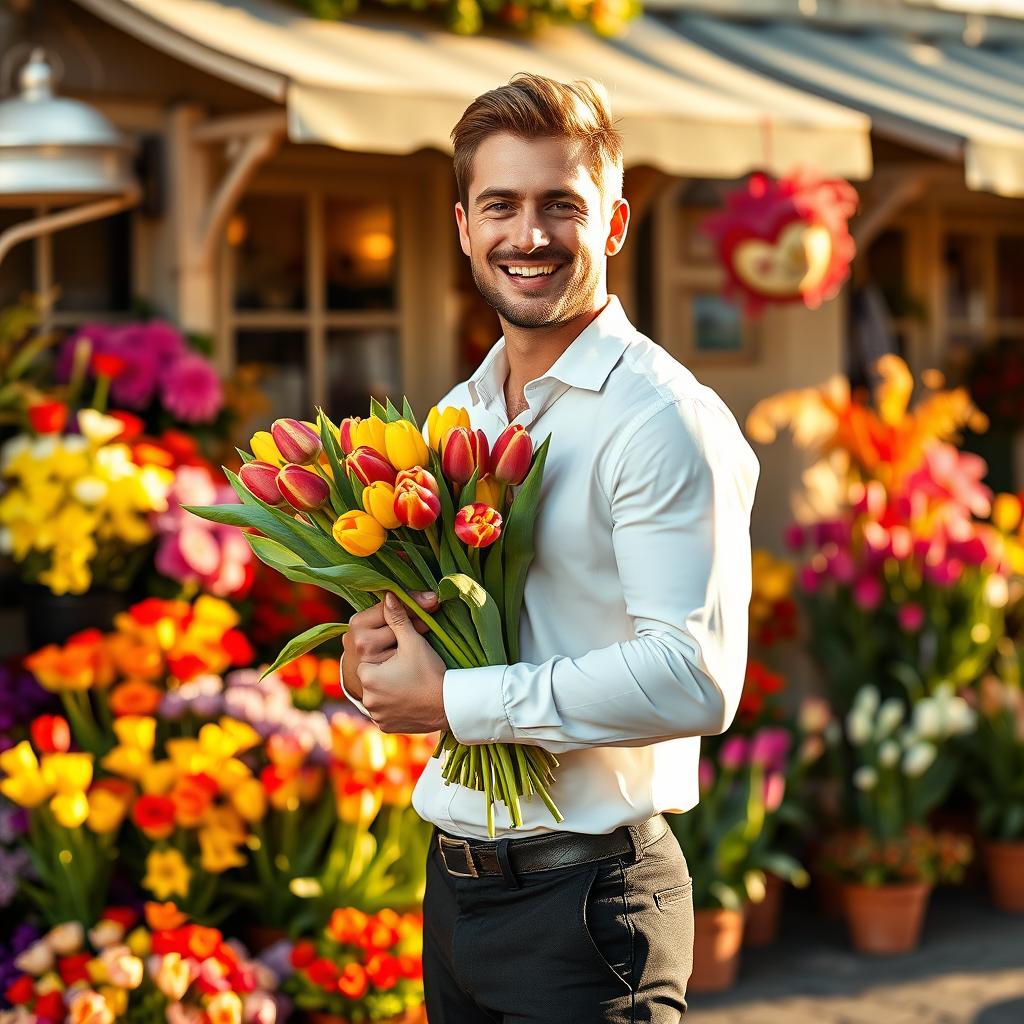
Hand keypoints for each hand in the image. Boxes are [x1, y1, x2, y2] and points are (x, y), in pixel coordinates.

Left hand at [357, 592, 448, 733]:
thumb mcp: (413, 641)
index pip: (370, 654)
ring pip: (379, 693)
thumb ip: (398, 618)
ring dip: (389, 686)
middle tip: (407, 666)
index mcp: (367, 676)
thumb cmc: (430, 671)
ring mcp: (377, 715)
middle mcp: (367, 699)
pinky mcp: (386, 726)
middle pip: (373, 674)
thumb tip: (389, 595)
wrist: (450, 705)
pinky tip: (410, 696)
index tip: (402, 650)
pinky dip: (395, 704)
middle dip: (386, 667)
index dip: (386, 648)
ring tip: (410, 680)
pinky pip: (386, 711)